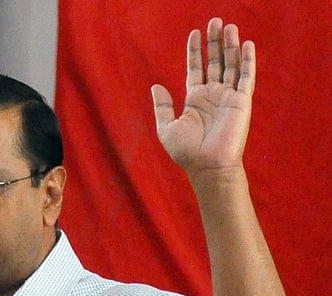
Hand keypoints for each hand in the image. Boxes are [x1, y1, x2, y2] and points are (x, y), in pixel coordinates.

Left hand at [152, 18, 253, 177]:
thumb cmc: (186, 152)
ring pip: (230, 64)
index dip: (196, 51)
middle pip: (215, 61)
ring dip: (230, 46)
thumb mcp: (167, 127)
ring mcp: (228, 97)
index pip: (196, 68)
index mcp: (195, 99)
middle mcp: (213, 95)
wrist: (207, 166)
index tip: (195, 33)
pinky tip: (246, 44)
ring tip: (228, 26)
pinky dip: (247, 60)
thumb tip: (156, 86)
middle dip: (214, 42)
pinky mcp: (241, 102)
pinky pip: (246, 77)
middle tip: (215, 21)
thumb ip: (162, 106)